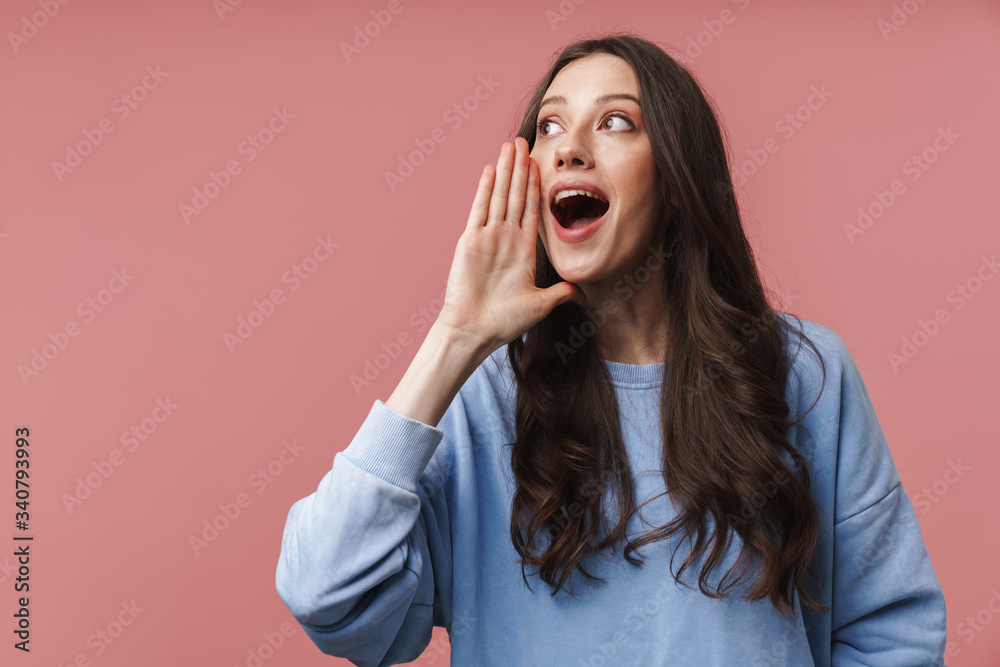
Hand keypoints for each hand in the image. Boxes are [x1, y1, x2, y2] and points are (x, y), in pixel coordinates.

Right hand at [434, 137, 585, 352]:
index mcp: (523, 250)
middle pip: (516, 195)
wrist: (475, 331)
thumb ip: (561, 293)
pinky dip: (485, 190)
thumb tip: (584, 293)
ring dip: (506, 170)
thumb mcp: (541, 304)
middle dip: (521, 168)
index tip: (542, 164)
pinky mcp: (471, 241)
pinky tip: (491, 170)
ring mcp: (487, 238)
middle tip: (525, 140)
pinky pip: (480, 210)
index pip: (532, 210)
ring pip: (499, 196)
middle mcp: (505, 239)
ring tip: (511, 145)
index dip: (537, 186)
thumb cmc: (504, 321)